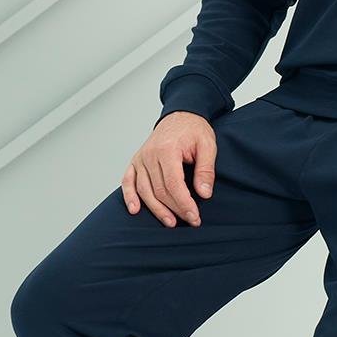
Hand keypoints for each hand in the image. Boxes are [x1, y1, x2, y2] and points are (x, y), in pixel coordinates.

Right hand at [123, 112, 216, 226]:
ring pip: (144, 190)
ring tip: (170, 222)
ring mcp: (140, 158)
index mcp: (167, 149)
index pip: (174, 184)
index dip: (184, 204)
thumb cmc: (193, 129)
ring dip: (156, 209)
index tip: (194, 216)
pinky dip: (129, 196)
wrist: (180, 115)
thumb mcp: (207, 145)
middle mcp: (150, 154)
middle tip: (190, 220)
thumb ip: (206, 169)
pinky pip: (128, 181)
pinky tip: (135, 210)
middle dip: (175, 209)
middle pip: (159, 190)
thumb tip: (204, 194)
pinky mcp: (136, 161)